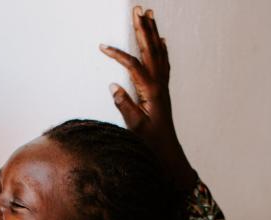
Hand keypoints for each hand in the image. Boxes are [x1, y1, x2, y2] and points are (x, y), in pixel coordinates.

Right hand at [100, 6, 197, 191]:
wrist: (167, 154)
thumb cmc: (150, 144)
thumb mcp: (134, 127)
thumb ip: (124, 106)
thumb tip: (113, 85)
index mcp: (151, 91)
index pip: (132, 65)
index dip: (118, 54)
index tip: (103, 46)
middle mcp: (159, 85)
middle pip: (150, 50)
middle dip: (143, 29)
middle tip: (138, 9)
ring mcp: (163, 86)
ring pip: (158, 53)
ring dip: (153, 33)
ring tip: (150, 14)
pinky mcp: (163, 91)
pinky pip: (164, 63)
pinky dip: (162, 49)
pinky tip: (161, 40)